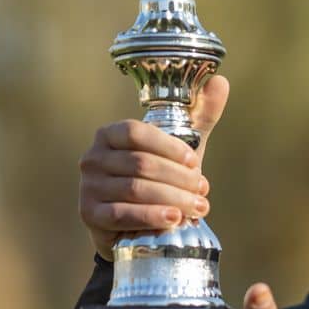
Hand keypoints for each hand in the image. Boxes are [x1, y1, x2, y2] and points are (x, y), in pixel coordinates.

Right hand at [78, 75, 229, 261]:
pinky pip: (122, 214)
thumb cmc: (160, 182)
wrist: (137, 227)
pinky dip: (151, 216)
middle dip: (178, 179)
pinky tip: (173, 220)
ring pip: (135, 190)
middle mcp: (93, 157)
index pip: (136, 133)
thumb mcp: (180, 151)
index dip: (168, 148)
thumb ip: (199, 118)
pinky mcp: (90, 214)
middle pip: (140, 164)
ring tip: (197, 208)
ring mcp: (88, 187)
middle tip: (202, 192)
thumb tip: (220, 81)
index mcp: (110, 135)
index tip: (195, 163)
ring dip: (172, 199)